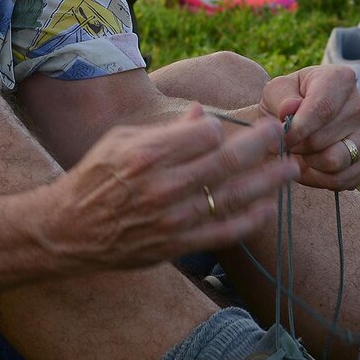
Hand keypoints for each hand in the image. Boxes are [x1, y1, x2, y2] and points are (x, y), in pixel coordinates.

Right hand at [45, 106, 293, 268]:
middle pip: (226, 162)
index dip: (221, 127)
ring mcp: (172, 219)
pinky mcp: (176, 245)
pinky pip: (223, 232)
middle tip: (282, 133)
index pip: (204, 134)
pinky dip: (249, 220)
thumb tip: (202, 114)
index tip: (226, 127)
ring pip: (232, 197)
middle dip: (260, 145)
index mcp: (147, 155)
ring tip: (291, 168)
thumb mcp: (120, 141)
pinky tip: (268, 207)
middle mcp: (162, 187)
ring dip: (267, 181)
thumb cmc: (94, 178)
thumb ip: (165, 130)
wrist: (68, 230)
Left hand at [259, 64, 359, 190]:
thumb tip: (290, 109)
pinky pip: (342, 180)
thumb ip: (280, 98)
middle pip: (322, 139)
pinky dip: (321, 179)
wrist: (301, 122)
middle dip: (298, 147)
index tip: (282, 138)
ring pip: (334, 162)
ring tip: (301, 154)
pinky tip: (312, 167)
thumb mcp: (276, 92)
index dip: (298, 129)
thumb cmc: (286, 103)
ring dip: (309, 164)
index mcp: (340, 79)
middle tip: (289, 144)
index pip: (322, 109)